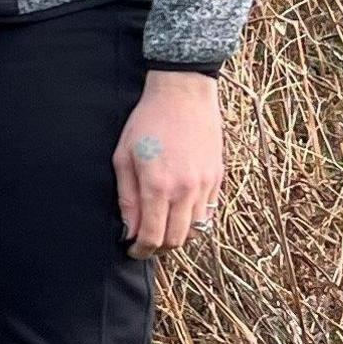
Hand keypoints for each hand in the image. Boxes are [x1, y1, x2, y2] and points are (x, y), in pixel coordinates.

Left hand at [114, 70, 224, 258]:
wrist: (183, 93)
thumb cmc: (147, 121)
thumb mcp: (124, 157)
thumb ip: (127, 197)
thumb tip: (128, 230)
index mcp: (158, 186)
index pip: (152, 236)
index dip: (140, 250)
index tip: (133, 249)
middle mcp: (185, 190)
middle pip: (176, 240)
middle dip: (158, 248)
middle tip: (146, 243)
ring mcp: (205, 184)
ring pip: (195, 230)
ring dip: (178, 235)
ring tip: (163, 227)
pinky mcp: (218, 177)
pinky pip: (209, 212)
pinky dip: (194, 220)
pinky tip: (180, 211)